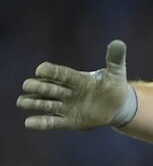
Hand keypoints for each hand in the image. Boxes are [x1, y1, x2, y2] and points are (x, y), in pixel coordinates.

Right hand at [17, 40, 136, 129]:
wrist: (118, 106)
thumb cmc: (114, 86)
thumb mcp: (117, 73)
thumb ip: (115, 59)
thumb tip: (118, 43)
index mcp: (77, 79)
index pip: (61, 73)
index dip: (51, 72)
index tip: (41, 70)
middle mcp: (67, 92)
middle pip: (48, 87)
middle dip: (38, 86)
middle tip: (29, 85)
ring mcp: (66, 107)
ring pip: (45, 103)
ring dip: (33, 102)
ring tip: (22, 102)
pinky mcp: (68, 121)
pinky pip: (52, 122)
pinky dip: (40, 122)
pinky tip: (28, 122)